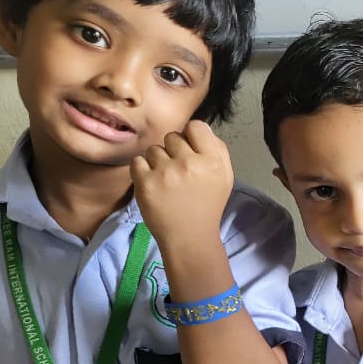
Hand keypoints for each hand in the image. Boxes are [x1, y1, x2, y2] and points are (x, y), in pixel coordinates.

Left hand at [131, 120, 234, 251]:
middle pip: (172, 136)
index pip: (196, 126)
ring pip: (153, 149)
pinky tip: (153, 184)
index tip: (189, 150)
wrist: (189, 237)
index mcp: (212, 161)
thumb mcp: (225, 177)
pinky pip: (137, 161)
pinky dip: (142, 171)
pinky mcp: (145, 182)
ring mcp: (166, 173)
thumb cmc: (207, 206)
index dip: (191, 136)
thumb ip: (218, 150)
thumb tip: (199, 129)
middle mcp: (190, 163)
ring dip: (157, 162)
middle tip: (178, 172)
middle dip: (173, 151)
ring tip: (166, 181)